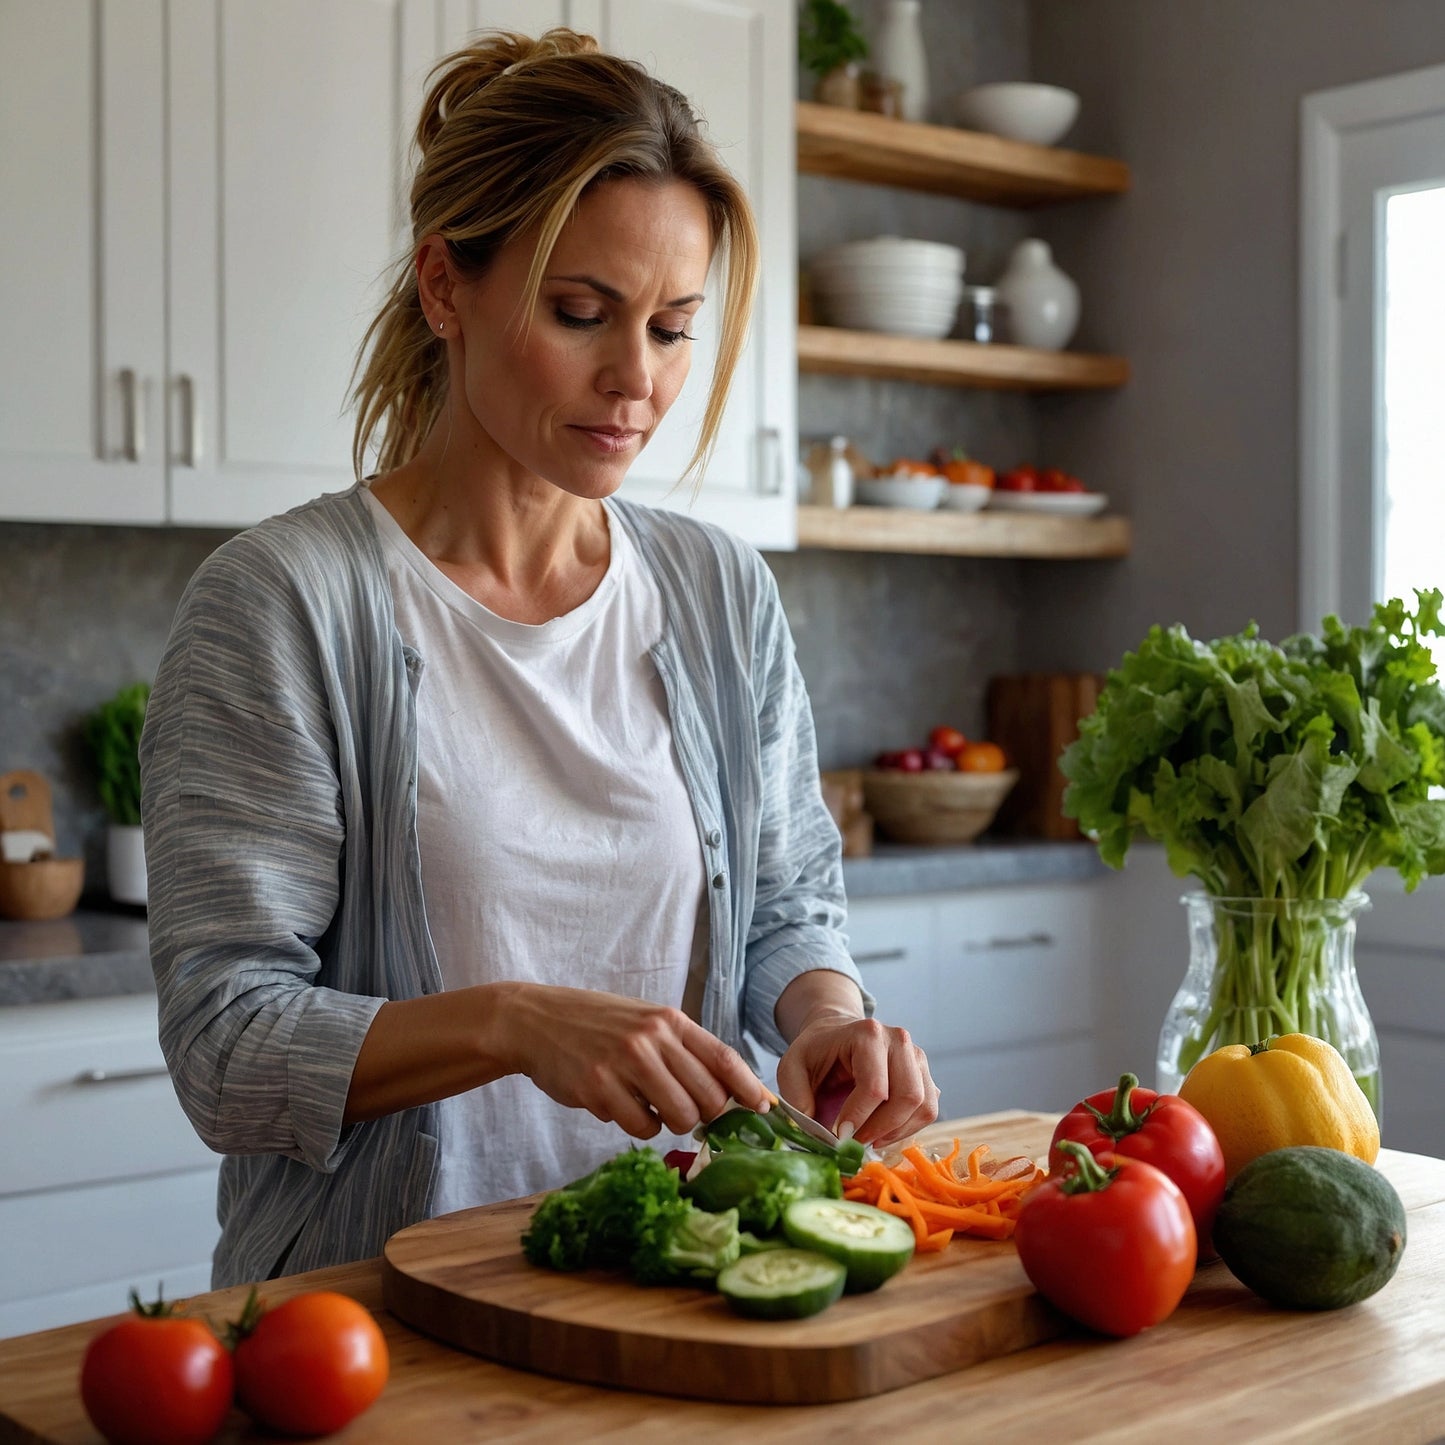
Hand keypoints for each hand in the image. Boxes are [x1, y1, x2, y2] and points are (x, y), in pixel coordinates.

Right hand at [502, 984, 769, 1140]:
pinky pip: (641, 1127)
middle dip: (705, 1115)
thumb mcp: (646, 1023)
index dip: (750, 1088)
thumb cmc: (599, 1025)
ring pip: (679, 1116)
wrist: (536, 1021)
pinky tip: (618, 1103)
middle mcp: (652, 1038)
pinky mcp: (599, 1088)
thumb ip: (683, 1051)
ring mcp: (625, 1062)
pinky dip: (637, 1125)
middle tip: (687, 1112)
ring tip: (649, 1104)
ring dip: (671, 1122)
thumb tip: (731, 1092)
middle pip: (708, 1096)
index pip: (724, 1058)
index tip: (765, 1109)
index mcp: (669, 1020)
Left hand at [776, 1013, 938, 1147]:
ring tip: (868, 1139)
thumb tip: (817, 1134)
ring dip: (896, 1131)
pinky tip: (882, 1132)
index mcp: (867, 1034)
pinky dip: (907, 1128)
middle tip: (855, 1143)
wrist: (835, 1033)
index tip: (839, 1136)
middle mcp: (899, 1041)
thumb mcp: (791, 1067)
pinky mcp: (924, 1074)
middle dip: (881, 1129)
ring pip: (923, 1106)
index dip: (859, 1118)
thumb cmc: (815, 1051)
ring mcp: (917, 1057)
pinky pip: (928, 1110)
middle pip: (907, 1097)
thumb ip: (796, 1097)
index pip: (875, 1087)